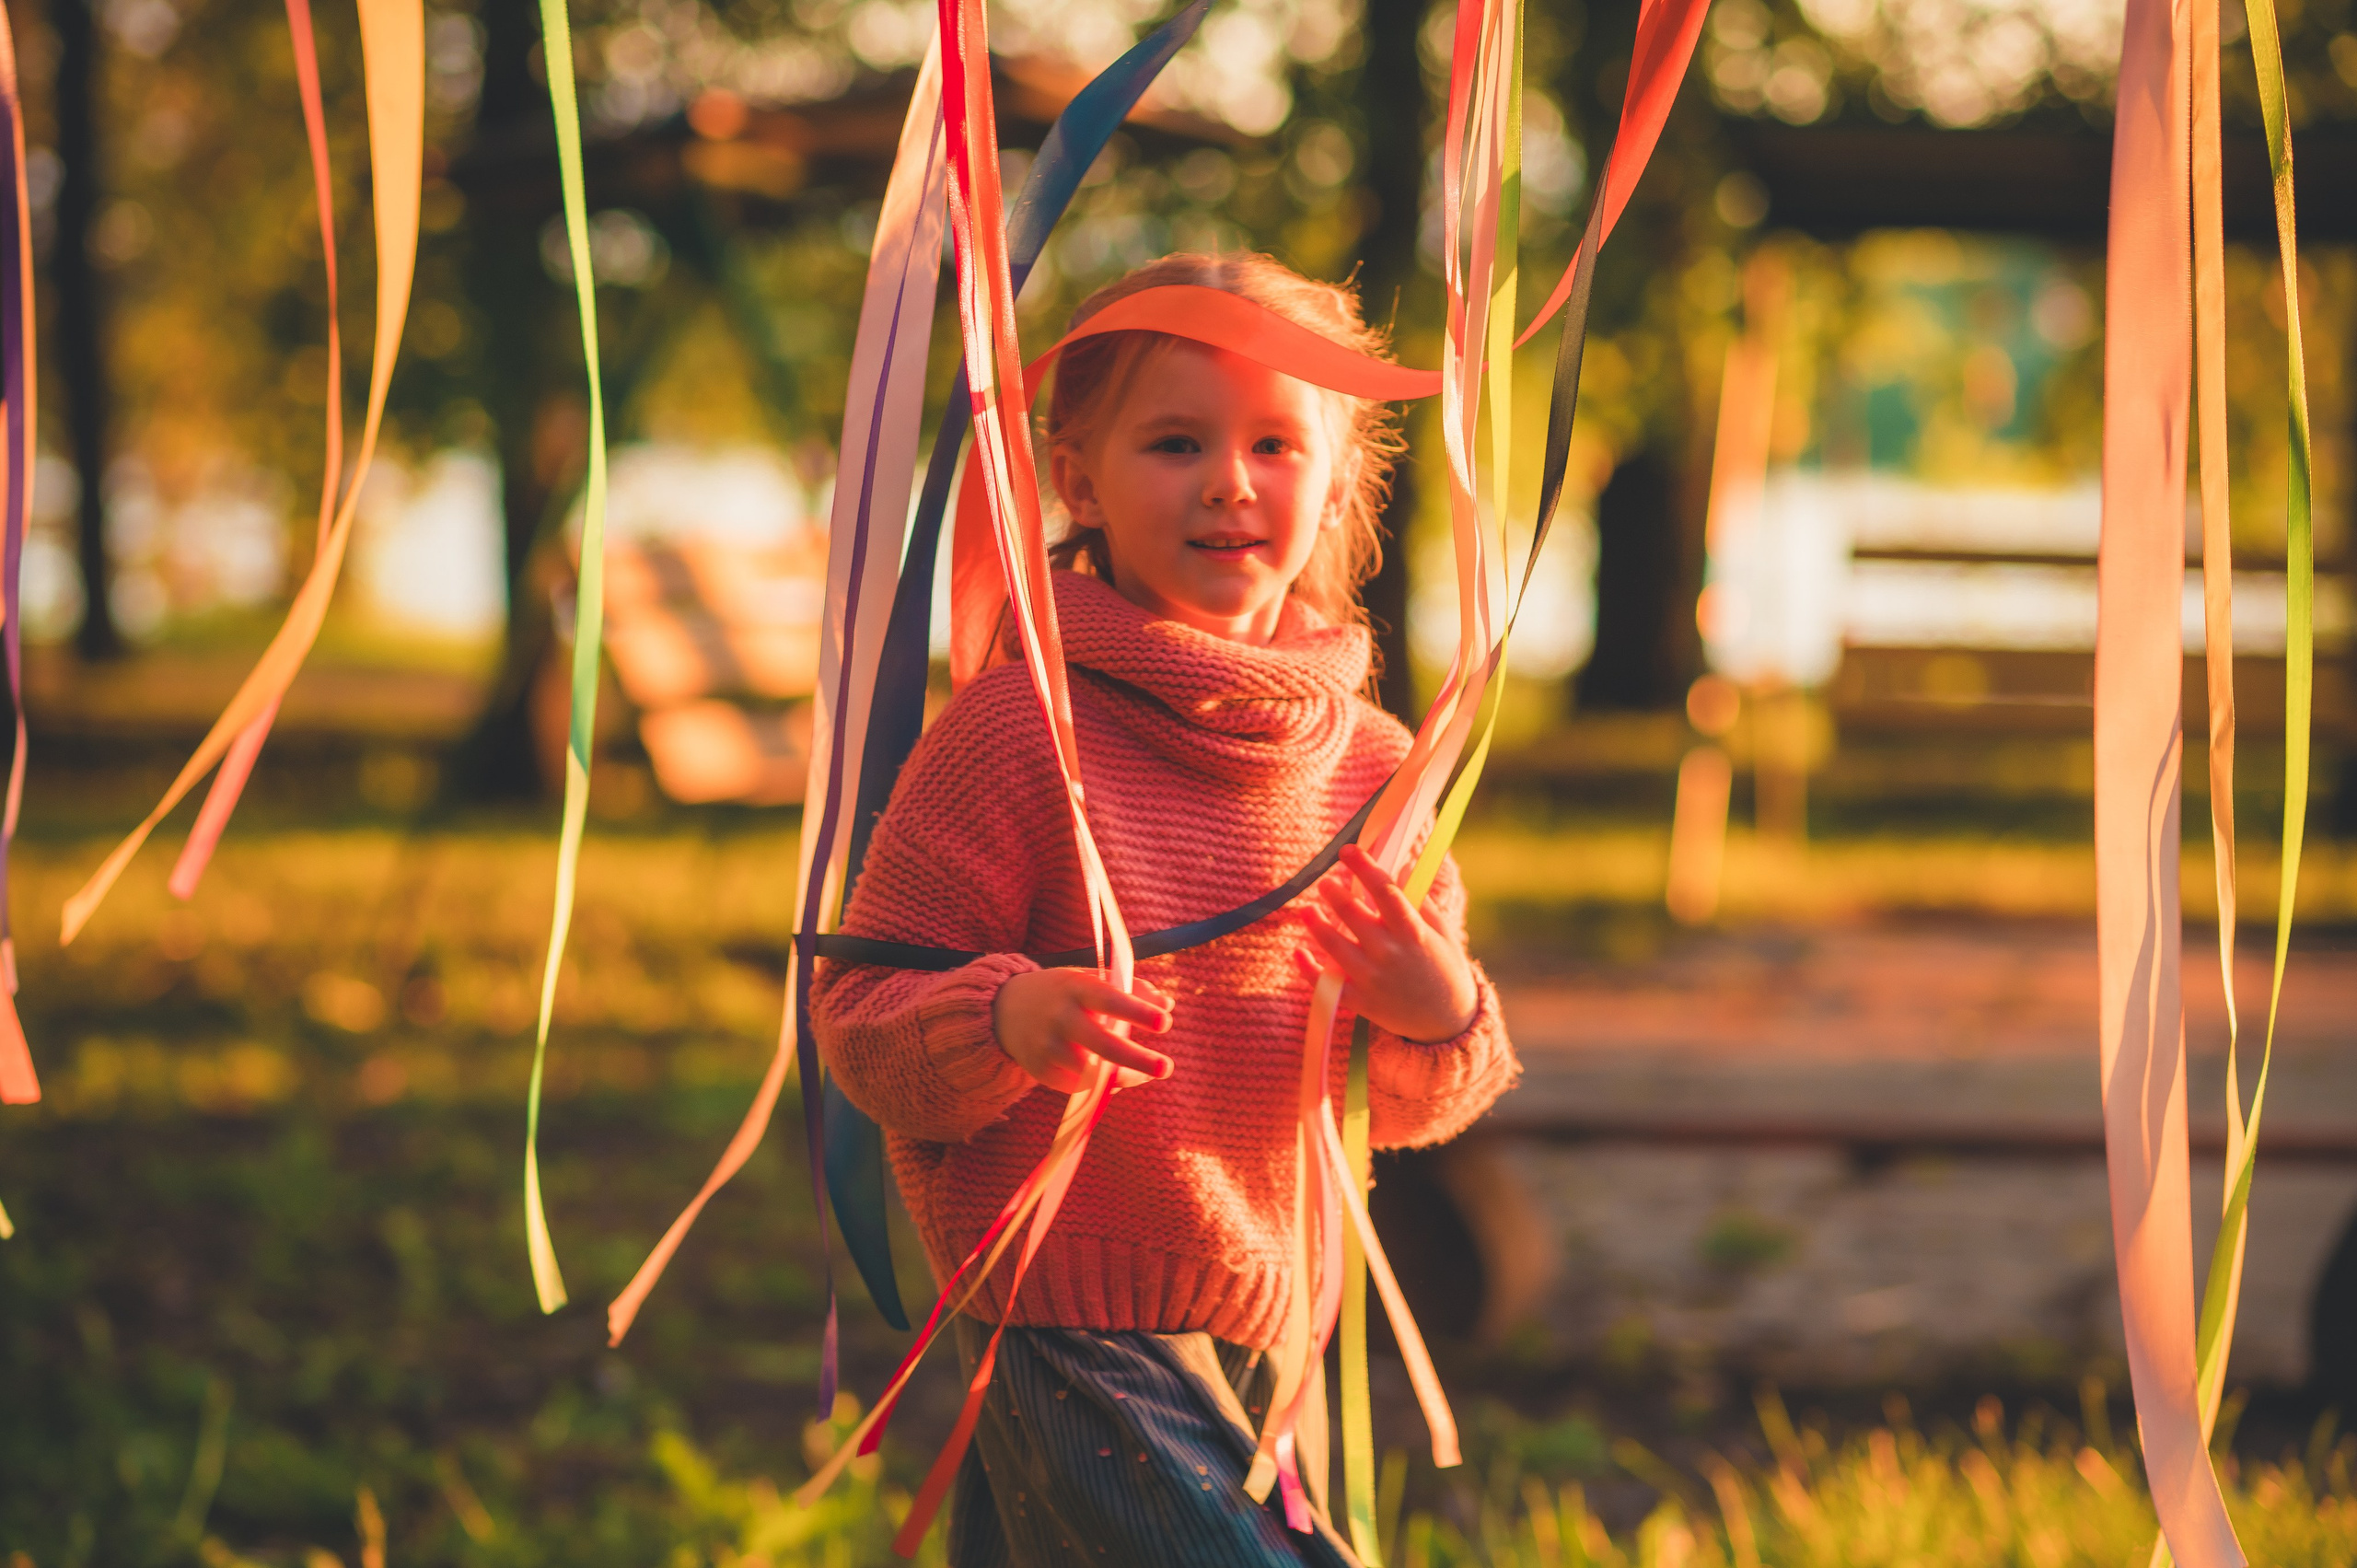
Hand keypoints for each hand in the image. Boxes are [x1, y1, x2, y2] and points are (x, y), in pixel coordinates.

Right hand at [992, 968, 1174, 1092]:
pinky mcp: (1039, 1070)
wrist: (1005, 1009)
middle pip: (1103, 1045)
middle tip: (1166, 1068)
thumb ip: (1131, 988)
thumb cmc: (1063, 993)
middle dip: (1137, 1059)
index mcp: (1076, 987)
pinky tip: (1110, 1076)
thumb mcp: (1090, 980)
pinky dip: (1099, 1085)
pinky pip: (1078, 1087)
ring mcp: (1047, 1045)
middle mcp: (1060, 1016)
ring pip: (1093, 1073)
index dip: (1138, 1012)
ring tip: (1144, 1074)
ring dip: (1124, 1076)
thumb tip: (1168, 1006)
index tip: (1166, 1022)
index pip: (1110, 999)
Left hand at [1295, 846, 1478, 1043]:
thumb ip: (1421, 900)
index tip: (1348, 849)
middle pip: (1354, 915)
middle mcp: (1391, 954)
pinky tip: (1297, 952)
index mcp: (1414, 932)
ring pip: (1335, 947)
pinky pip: (1327, 986)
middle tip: (1325, 882)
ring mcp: (1373, 979)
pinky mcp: (1360, 1002)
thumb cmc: (1445, 968)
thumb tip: (1404, 864)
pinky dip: (1309, 970)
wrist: (1447, 1021)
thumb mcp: (1442, 932)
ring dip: (1316, 926)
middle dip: (1335, 894)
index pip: (1385, 891)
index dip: (1365, 867)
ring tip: (1306, 910)